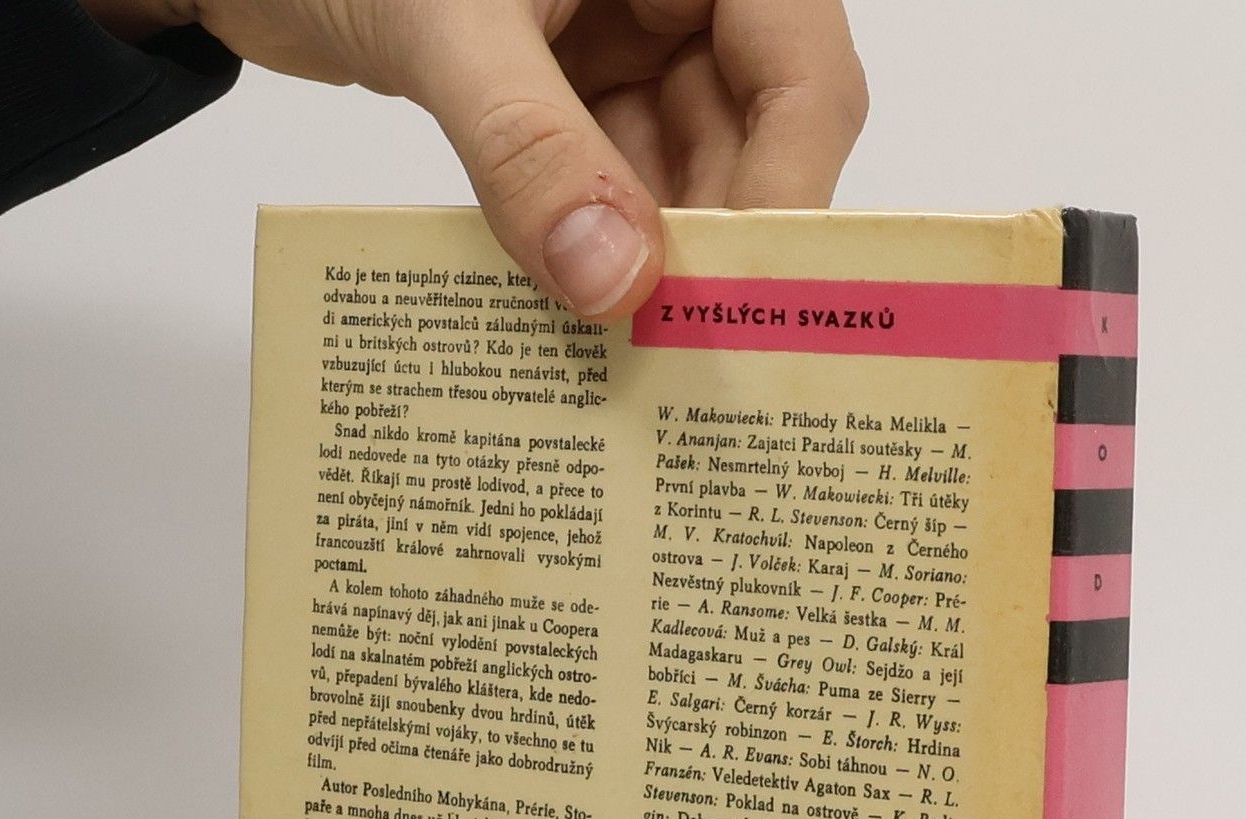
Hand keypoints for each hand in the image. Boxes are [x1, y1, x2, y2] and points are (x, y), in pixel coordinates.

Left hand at [85, 0, 867, 319]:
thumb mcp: (446, 26)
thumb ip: (527, 147)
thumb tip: (610, 283)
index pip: (799, 69)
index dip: (788, 186)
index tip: (745, 299)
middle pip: (753, 135)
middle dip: (711, 244)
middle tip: (680, 358)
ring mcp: (627, 40)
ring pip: (681, 174)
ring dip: (646, 261)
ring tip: (624, 356)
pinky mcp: (573, 90)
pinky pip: (609, 183)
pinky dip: (589, 246)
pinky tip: (570, 310)